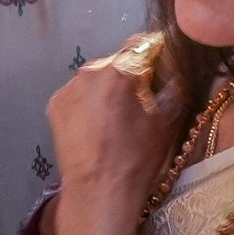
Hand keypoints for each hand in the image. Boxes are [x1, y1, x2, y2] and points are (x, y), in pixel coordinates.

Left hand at [45, 36, 188, 211]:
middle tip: (146, 98)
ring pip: (97, 77)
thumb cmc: (138, 157)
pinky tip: (99, 124)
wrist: (98, 190)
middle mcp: (89, 72)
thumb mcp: (168, 119)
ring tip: (121, 116)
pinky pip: (79, 93)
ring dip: (110, 87)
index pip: (142, 44)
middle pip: (119, 61)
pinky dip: (91, 101)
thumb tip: (179, 65)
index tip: (166, 67)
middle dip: (134, 74)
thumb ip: (176, 84)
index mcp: (119, 71)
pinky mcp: (54, 104)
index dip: (157, 53)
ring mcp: (67, 88)